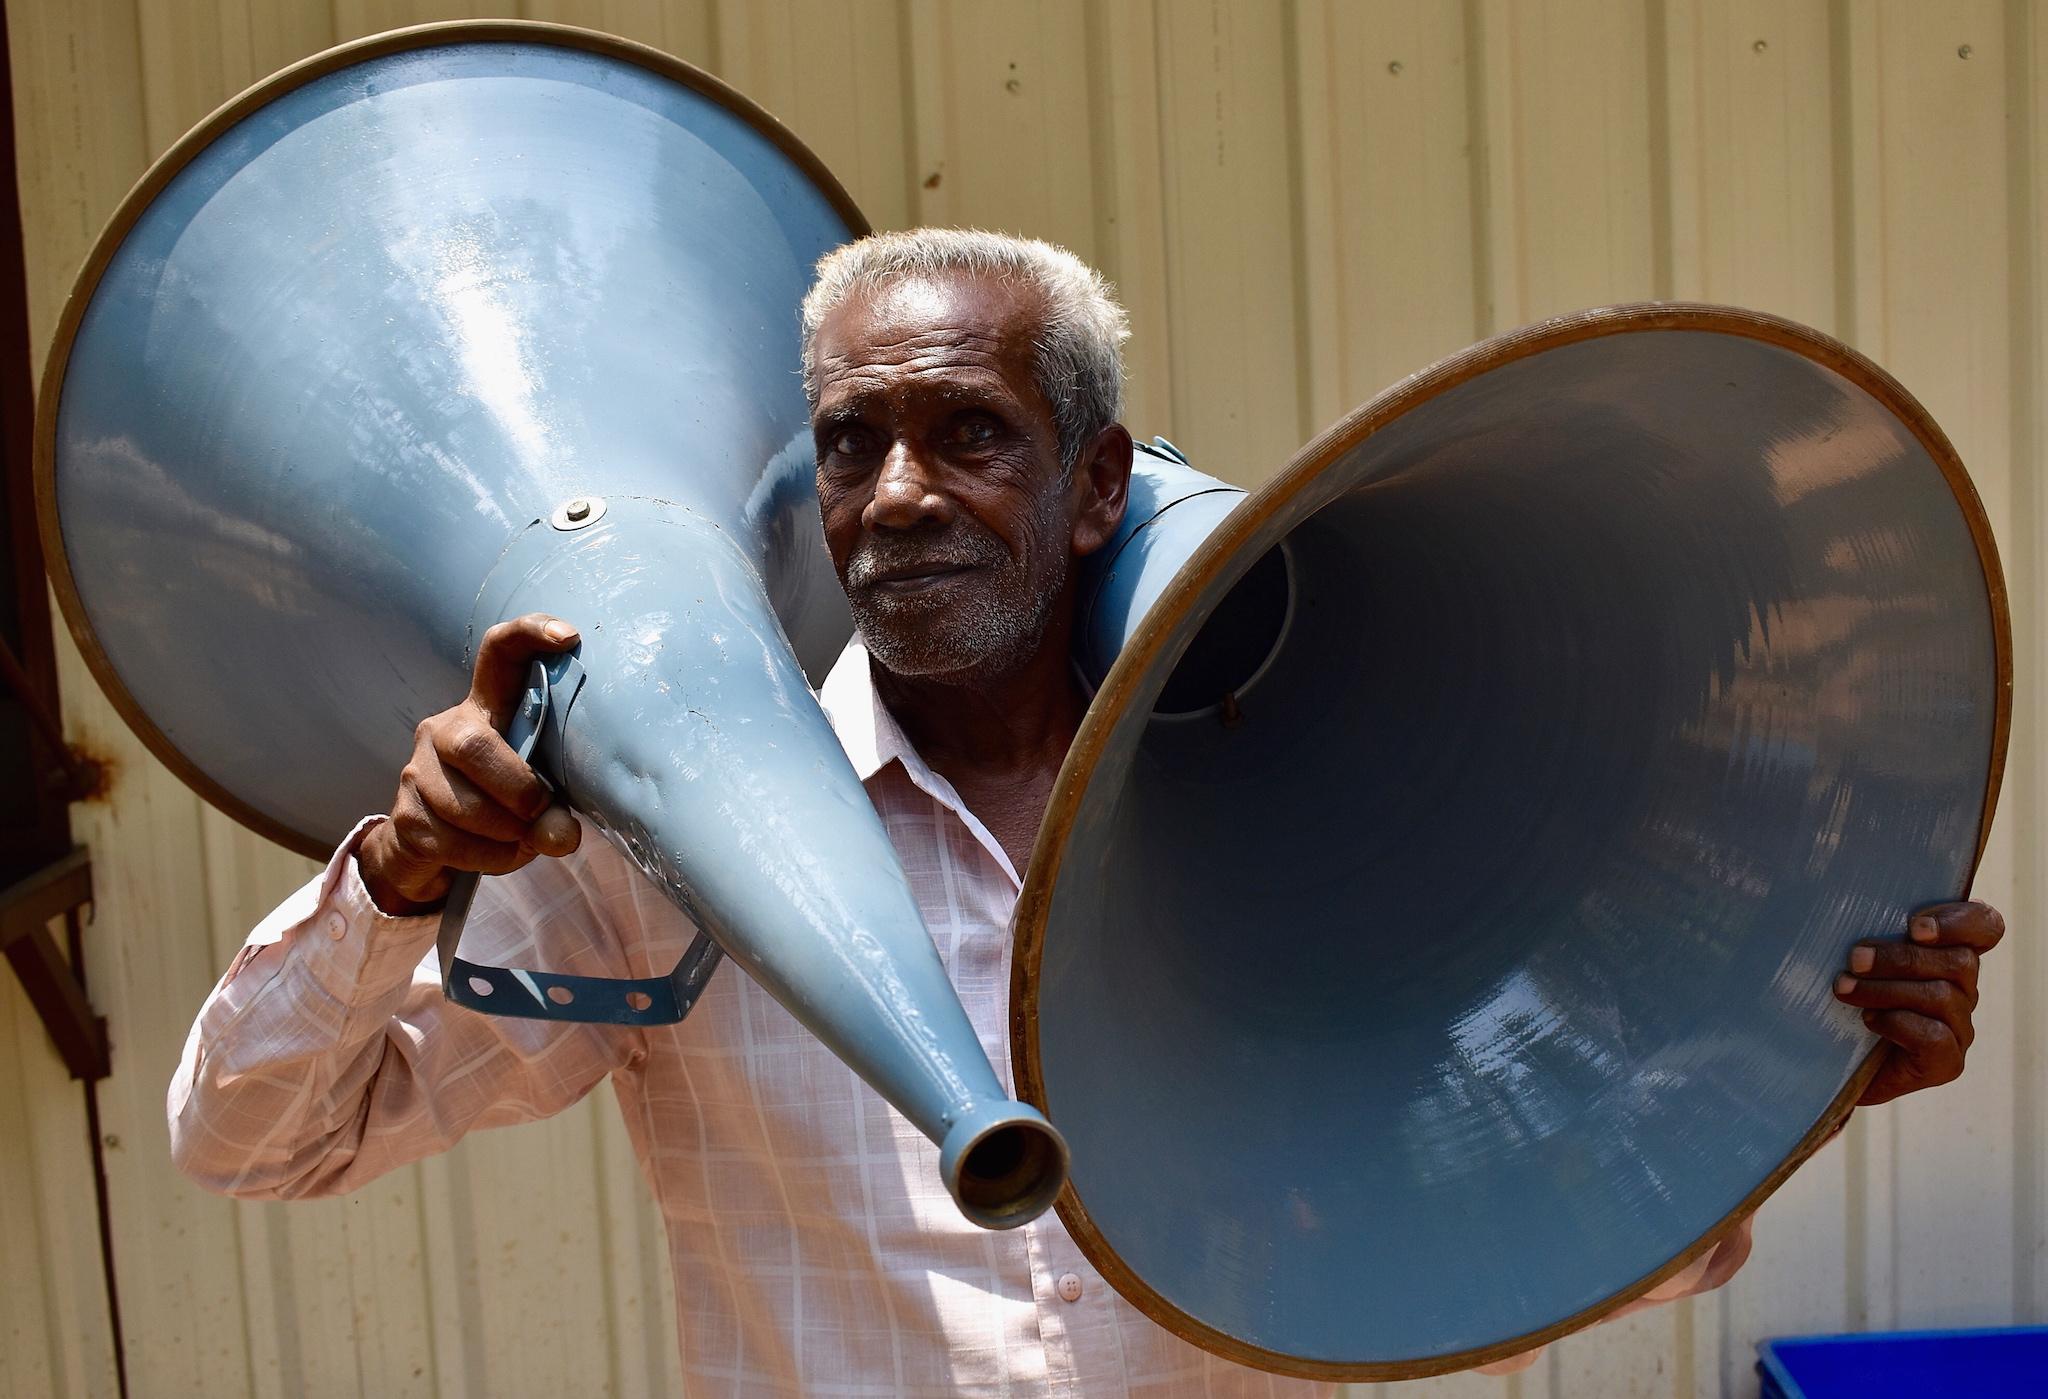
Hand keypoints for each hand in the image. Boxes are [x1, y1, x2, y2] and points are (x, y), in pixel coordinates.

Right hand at [358, 614, 584, 914]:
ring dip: (508, 834)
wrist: (430, 847)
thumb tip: (560, 836)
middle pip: (474, 744)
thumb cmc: (502, 804)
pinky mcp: (404, 815)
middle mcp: (444, 728)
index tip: (570, 636)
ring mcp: (417, 770)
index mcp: (487, 708)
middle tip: (542, 811)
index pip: (499, 653)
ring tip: (527, 841)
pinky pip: (452, 842)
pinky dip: (491, 858)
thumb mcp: (536, 797)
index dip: (530, 634)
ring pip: (463, 804)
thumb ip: (553, 811)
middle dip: (517, 789)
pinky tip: (503, 854)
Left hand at [1832, 901, 2004, 1105]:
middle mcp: (1963, 990)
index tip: (1915, 927)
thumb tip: (1843, 895)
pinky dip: (1897, 1023)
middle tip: (1855, 960)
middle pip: (1959, 961)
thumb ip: (1869, 930)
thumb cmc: (1839, 998)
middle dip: (1901, 957)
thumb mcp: (1854, 958)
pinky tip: (1869, 1021)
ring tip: (1844, 989)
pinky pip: (1935, 1035)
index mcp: (1948, 955)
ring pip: (1942, 996)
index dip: (1960, 921)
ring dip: (1886, 989)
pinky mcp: (1947, 1062)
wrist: (1827, 1065)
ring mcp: (1959, 1028)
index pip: (1986, 926)